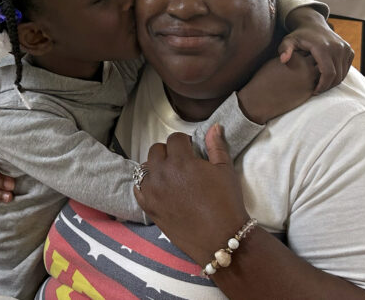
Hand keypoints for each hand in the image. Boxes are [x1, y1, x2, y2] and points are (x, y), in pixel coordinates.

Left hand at [134, 128, 249, 265]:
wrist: (221, 237)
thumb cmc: (226, 202)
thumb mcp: (225, 169)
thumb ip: (216, 145)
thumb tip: (214, 126)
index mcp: (181, 161)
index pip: (175, 138)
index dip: (185, 142)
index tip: (192, 150)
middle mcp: (162, 173)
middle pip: (156, 150)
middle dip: (169, 152)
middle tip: (182, 163)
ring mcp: (152, 191)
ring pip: (144, 168)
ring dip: (156, 167)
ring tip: (170, 176)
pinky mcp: (149, 208)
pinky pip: (138, 189)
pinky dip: (145, 185)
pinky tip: (158, 188)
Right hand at [238, 53, 317, 123]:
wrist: (262, 98)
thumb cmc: (264, 80)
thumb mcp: (275, 62)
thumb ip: (288, 58)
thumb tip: (295, 57)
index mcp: (294, 55)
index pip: (308, 50)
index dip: (308, 52)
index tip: (306, 55)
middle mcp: (303, 65)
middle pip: (318, 59)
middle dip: (318, 60)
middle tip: (317, 63)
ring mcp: (308, 78)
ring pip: (322, 72)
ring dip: (321, 72)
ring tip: (317, 74)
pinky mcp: (310, 91)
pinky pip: (319, 84)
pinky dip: (318, 83)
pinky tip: (313, 85)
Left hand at [280, 9, 353, 92]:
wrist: (313, 24)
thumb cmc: (299, 36)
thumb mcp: (288, 41)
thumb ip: (284, 50)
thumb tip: (283, 60)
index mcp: (324, 47)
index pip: (328, 73)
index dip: (322, 86)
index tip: (314, 91)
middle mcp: (337, 47)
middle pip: (337, 76)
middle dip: (327, 86)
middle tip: (317, 90)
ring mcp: (345, 48)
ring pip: (343, 74)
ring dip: (333, 82)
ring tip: (321, 84)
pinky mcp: (349, 50)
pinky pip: (346, 69)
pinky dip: (338, 75)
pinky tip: (326, 76)